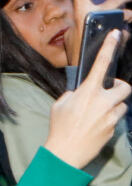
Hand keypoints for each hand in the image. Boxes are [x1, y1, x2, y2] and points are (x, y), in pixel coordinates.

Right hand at [45, 28, 129, 168]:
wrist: (67, 152)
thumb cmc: (60, 126)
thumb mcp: (60, 104)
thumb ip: (74, 94)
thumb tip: (82, 93)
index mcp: (88, 92)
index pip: (101, 64)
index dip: (108, 47)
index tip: (114, 34)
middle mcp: (103, 102)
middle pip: (126, 87)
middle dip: (121, 87)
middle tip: (110, 91)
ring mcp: (111, 117)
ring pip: (122, 105)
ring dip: (114, 105)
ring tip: (98, 113)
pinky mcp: (114, 130)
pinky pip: (116, 119)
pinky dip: (108, 119)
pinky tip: (94, 126)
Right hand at [63, 0, 131, 64]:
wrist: (82, 67)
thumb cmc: (76, 49)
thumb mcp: (75, 31)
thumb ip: (85, 20)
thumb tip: (96, 16)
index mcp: (80, 11)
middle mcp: (92, 15)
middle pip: (115, 0)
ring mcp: (106, 25)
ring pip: (125, 16)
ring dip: (128, 18)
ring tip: (127, 19)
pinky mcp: (116, 36)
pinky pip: (126, 32)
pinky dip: (124, 35)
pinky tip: (119, 38)